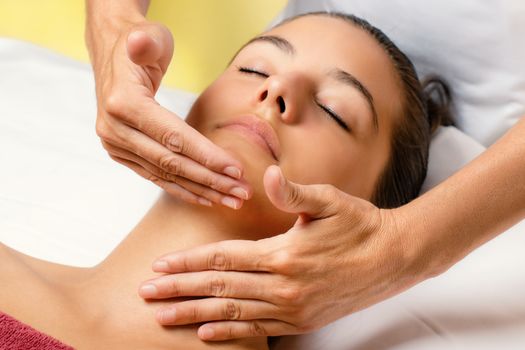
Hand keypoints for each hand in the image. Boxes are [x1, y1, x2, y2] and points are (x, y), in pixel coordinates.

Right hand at [90, 21, 250, 207]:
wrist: (114, 55)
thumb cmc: (141, 45)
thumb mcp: (147, 36)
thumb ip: (145, 41)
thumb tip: (138, 42)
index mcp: (122, 104)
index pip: (172, 136)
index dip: (206, 155)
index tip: (237, 169)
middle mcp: (114, 130)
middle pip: (171, 162)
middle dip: (211, 179)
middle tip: (243, 192)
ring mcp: (116, 145)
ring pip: (165, 175)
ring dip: (201, 190)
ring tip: (232, 200)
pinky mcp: (123, 154)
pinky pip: (156, 177)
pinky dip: (183, 188)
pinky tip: (206, 198)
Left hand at [138, 165, 423, 339]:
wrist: (394, 258)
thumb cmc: (360, 224)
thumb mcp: (329, 201)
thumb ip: (294, 192)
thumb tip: (269, 174)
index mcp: (284, 254)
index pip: (223, 260)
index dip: (189, 263)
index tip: (161, 266)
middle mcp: (284, 286)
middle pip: (220, 288)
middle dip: (180, 291)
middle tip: (147, 293)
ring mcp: (293, 308)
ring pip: (233, 313)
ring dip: (195, 314)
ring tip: (165, 316)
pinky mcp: (303, 320)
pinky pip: (258, 328)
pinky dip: (230, 332)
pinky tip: (206, 333)